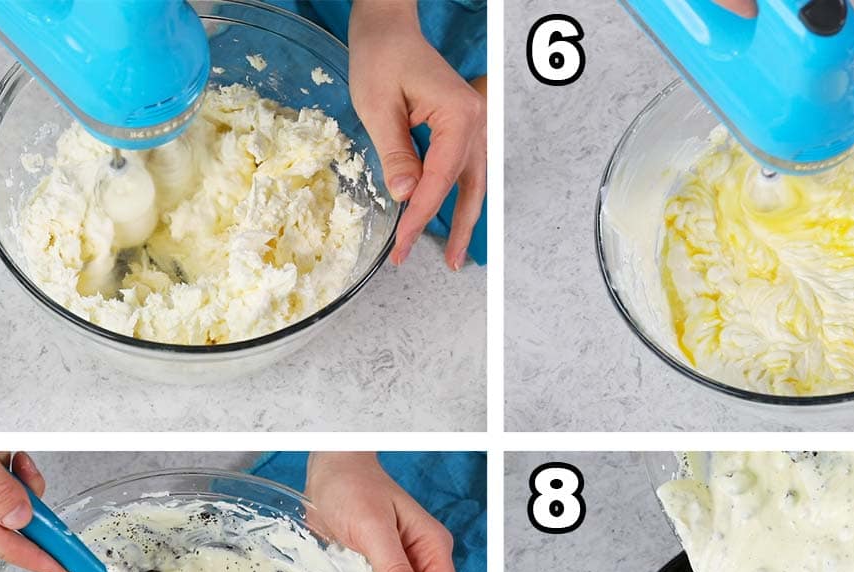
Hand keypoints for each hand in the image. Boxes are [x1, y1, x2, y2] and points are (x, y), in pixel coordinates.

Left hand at [349, 0, 486, 271]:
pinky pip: (462, 168)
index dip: (421, 216)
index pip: (441, 180)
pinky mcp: (461, 126)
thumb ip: (394, 153)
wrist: (388, 25)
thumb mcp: (378, 106)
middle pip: (471, 187)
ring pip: (473, 182)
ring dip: (463, 217)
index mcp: (460, 117)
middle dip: (459, 229)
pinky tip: (443, 216)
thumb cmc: (382, 55)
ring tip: (454, 254)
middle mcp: (475, 122)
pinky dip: (454, 195)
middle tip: (451, 264)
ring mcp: (472, 124)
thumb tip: (404, 195)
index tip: (404, 244)